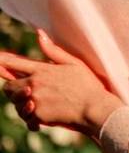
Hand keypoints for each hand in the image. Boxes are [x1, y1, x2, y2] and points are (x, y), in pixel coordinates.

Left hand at [0, 31, 122, 136]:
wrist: (95, 109)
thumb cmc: (88, 85)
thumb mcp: (74, 63)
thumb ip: (53, 51)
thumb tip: (39, 33)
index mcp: (42, 70)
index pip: (14, 63)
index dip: (2, 61)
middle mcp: (34, 85)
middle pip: (9, 87)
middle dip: (14, 89)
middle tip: (27, 91)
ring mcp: (34, 101)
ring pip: (15, 103)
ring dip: (23, 104)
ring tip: (38, 105)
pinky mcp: (36, 116)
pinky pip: (25, 118)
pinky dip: (31, 119)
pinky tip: (41, 119)